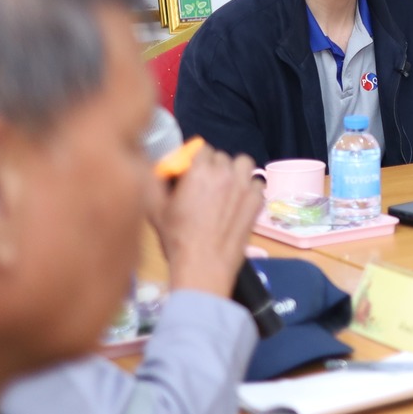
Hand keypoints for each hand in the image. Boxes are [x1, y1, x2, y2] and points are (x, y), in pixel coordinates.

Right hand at [156, 146, 263, 299]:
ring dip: (234, 171)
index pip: (202, 148)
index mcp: (200, 170)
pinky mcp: (257, 201)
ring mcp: (245, 186)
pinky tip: (239, 202)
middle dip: (213, 167)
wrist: (203, 265)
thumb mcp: (155, 208)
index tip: (190, 172)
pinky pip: (257, 184)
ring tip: (225, 188)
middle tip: (204, 185)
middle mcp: (225, 173)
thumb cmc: (176, 238)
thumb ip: (155, 182)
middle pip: (222, 157)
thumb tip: (160, 167)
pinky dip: (249, 188)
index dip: (195, 160)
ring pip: (243, 164)